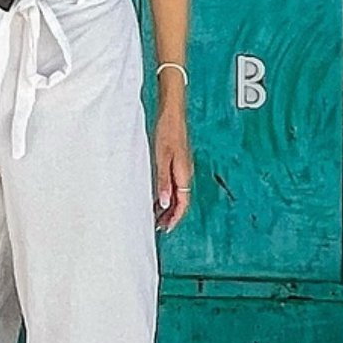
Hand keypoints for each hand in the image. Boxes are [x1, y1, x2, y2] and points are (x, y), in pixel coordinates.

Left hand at [153, 106, 192, 233]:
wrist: (171, 113)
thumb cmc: (167, 131)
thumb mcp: (162, 158)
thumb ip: (164, 181)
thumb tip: (165, 202)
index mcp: (184, 174)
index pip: (182, 203)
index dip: (175, 218)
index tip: (166, 229)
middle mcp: (185, 173)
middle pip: (181, 201)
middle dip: (171, 216)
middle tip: (160, 227)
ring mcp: (182, 168)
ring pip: (178, 194)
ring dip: (169, 206)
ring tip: (158, 216)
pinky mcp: (177, 163)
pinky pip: (174, 185)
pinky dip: (167, 194)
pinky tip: (158, 197)